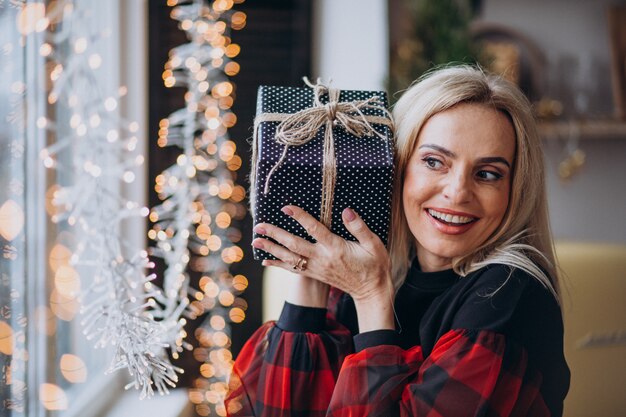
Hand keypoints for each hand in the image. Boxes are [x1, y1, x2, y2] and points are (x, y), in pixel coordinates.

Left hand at [252, 206, 394, 330]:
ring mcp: (317, 268)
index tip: (285, 207)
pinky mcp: (315, 275)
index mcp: (336, 248)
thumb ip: (359, 228)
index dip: (299, 217)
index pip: (314, 229)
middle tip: (259, 225)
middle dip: (275, 234)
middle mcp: (322, 259)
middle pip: (294, 245)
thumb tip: (346, 211)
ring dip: (271, 249)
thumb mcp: (374, 244)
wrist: (371, 291)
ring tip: (255, 240)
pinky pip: (293, 269)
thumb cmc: (375, 265)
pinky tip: (265, 261)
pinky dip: (278, 265)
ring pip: (289, 258)